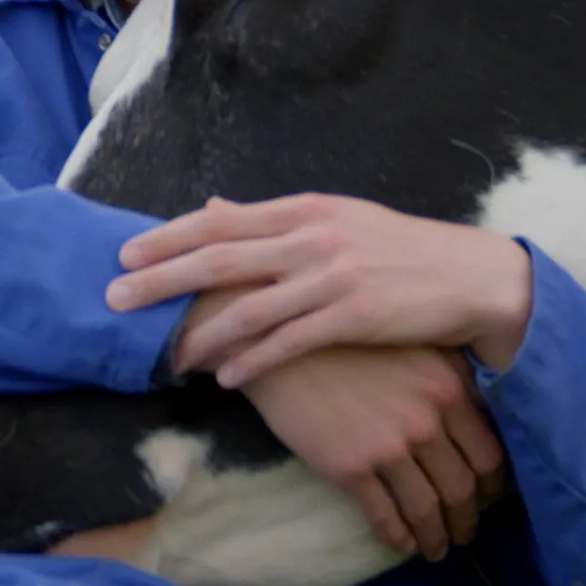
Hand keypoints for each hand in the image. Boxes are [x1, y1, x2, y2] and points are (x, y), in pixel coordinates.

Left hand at [111, 194, 535, 387]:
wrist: (470, 278)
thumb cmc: (400, 253)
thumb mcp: (337, 221)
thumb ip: (275, 221)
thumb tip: (213, 209)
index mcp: (305, 209)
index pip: (221, 221)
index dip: (168, 238)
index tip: (125, 254)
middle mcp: (312, 236)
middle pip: (219, 257)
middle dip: (162, 279)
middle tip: (115, 297)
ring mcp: (333, 276)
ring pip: (248, 306)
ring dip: (201, 332)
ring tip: (167, 354)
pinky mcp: (355, 315)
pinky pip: (289, 342)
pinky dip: (253, 360)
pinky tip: (225, 376)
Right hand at [239, 343, 507, 560]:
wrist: (283, 346)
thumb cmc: (349, 338)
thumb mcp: (414, 344)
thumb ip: (451, 376)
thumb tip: (480, 412)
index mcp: (448, 390)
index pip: (487, 454)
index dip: (492, 486)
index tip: (489, 499)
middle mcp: (425, 423)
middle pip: (461, 488)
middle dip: (466, 519)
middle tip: (465, 533)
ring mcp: (387, 448)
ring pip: (425, 508)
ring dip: (435, 536)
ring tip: (436, 549)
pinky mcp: (350, 469)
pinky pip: (383, 515)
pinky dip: (397, 537)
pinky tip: (402, 544)